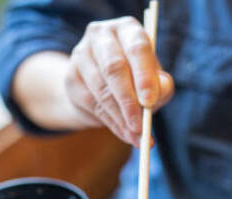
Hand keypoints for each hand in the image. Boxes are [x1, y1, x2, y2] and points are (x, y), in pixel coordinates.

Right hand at [65, 16, 173, 145]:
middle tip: (140, 125)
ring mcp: (82, 55)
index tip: (150, 101)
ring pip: (101, 90)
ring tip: (136, 136)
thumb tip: (154, 98)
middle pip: (114, 68)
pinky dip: (111, 123)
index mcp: (128, 29)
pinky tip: (124, 133)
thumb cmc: (135, 78)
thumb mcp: (153, 80)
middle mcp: (102, 35)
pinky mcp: (70, 77)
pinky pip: (91, 104)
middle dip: (129, 100)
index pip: (137, 48)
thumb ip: (160, 87)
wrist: (100, 85)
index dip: (144, 76)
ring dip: (120, 118)